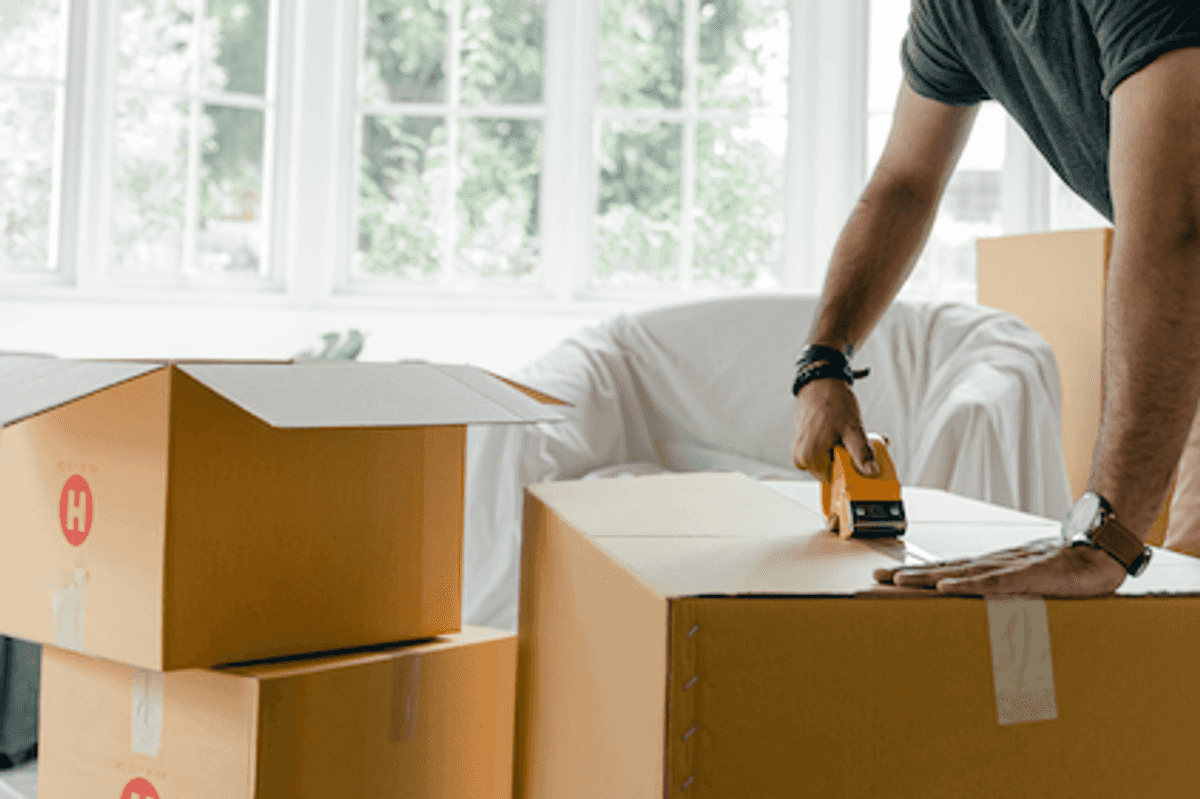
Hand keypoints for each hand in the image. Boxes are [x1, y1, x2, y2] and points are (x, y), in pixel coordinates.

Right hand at [791, 377, 877, 478]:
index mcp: (809, 457)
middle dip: (849, 460)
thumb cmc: (832, 401)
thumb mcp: (853, 430)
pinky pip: (824, 452)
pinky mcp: (804, 444)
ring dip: (844, 452)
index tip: (863, 462)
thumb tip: (870, 471)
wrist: (821, 382)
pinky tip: (843, 433)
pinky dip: (837, 446)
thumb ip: (862, 454)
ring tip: (851, 435)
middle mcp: (801, 457)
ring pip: (829, 461)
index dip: (851, 471)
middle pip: (832, 471)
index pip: (835, 480)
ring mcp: (801, 450)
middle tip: (860, 444)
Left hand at [873, 538, 1128, 596]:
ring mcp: (1005, 568)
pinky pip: (992, 582)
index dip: (911, 576)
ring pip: (958, 574)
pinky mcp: (1025, 575)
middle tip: (874, 581)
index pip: (941, 572)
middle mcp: (988, 565)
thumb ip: (1000, 595)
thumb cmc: (1059, 571)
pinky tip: (946, 588)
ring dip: (926, 578)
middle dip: (905, 577)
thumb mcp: (1023, 586)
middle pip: (940, 571)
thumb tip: (975, 607)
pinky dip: (968, 585)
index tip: (883, 580)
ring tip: (897, 582)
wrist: (1095, 556)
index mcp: (985, 568)